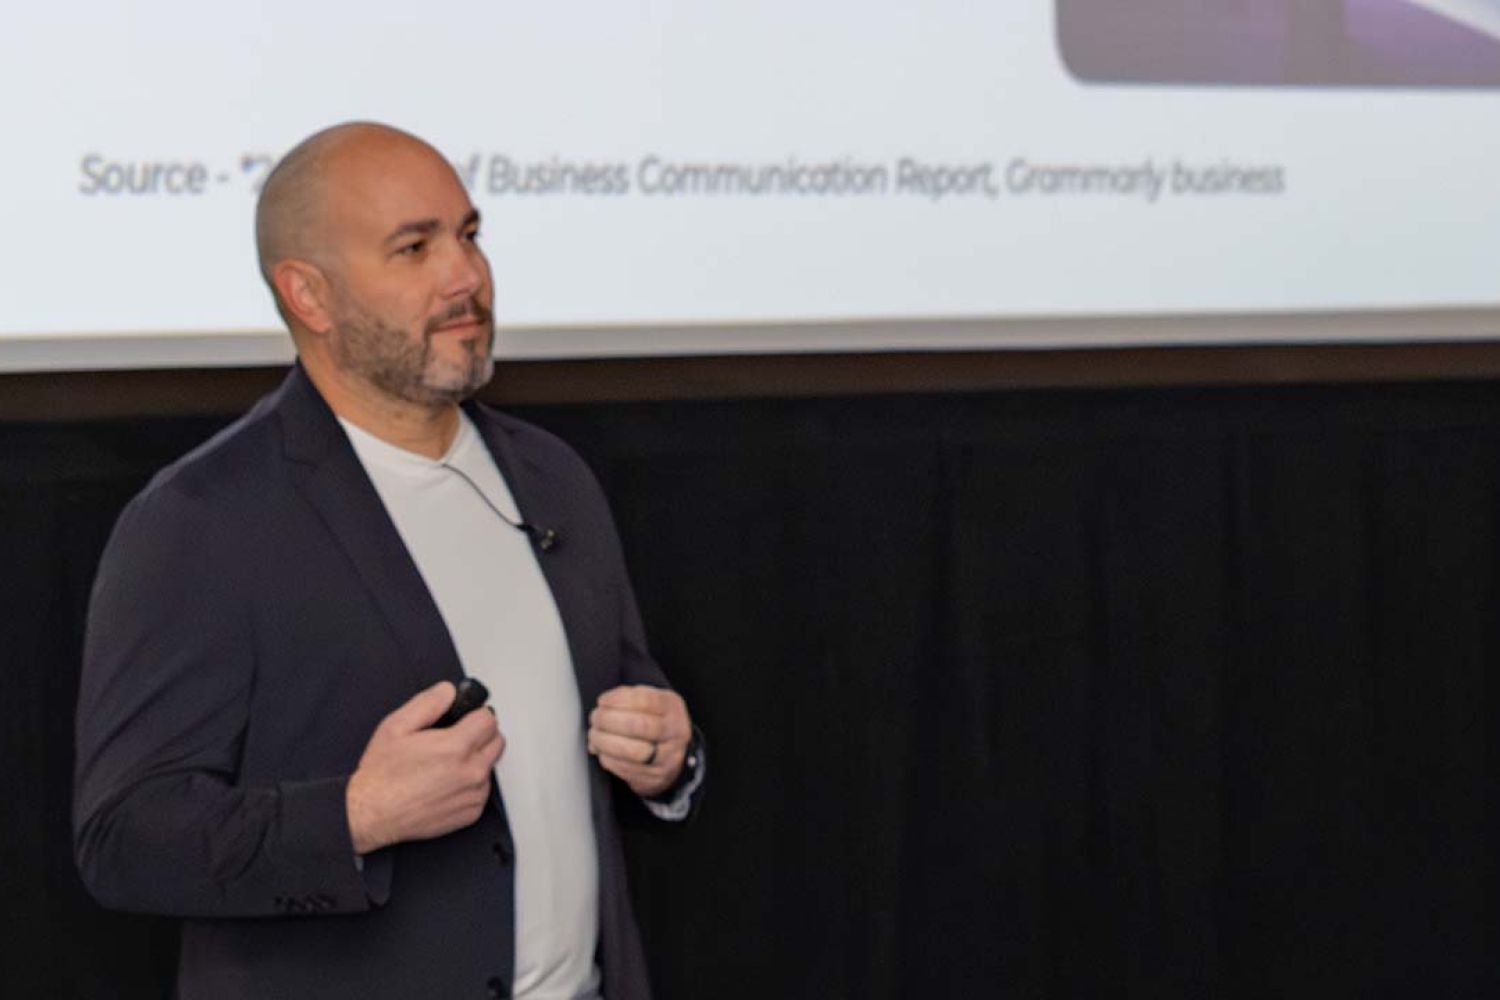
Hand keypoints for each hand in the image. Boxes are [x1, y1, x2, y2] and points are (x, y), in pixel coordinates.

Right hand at [345, 681, 503, 854]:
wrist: (371, 814)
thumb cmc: (381, 774)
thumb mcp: (396, 726)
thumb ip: (428, 703)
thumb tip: (448, 691)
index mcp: (456, 747)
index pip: (489, 720)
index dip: (476, 715)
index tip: (465, 718)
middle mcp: (470, 772)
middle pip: (496, 742)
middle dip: (480, 735)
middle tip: (456, 738)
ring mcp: (472, 795)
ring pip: (490, 766)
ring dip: (476, 761)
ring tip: (446, 764)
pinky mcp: (470, 813)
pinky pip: (482, 790)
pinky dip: (470, 784)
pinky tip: (446, 783)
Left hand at [587, 685, 691, 797]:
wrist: (671, 755)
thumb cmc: (656, 722)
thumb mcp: (651, 702)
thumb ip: (629, 698)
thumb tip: (604, 705)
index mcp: (672, 708)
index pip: (646, 701)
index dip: (618, 700)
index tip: (602, 701)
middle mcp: (675, 732)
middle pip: (639, 726)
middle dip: (609, 720)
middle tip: (596, 718)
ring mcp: (667, 757)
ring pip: (632, 752)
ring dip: (605, 742)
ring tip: (595, 735)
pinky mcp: (655, 777)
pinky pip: (625, 769)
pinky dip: (608, 758)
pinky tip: (602, 750)